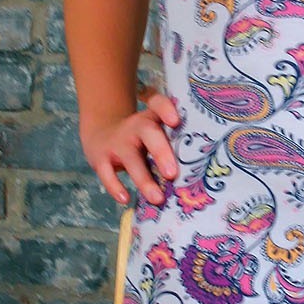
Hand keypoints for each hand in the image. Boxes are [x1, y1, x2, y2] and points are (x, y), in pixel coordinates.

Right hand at [80, 89, 179, 205]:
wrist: (102, 133)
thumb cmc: (142, 137)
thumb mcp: (155, 131)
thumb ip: (175, 141)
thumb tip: (202, 169)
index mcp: (152, 118)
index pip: (158, 104)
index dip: (166, 109)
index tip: (175, 121)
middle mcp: (135, 126)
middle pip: (149, 133)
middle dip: (161, 153)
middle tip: (172, 174)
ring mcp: (117, 143)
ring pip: (131, 160)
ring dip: (144, 180)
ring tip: (158, 199)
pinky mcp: (101, 159)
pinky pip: (107, 174)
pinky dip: (115, 187)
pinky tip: (125, 199)